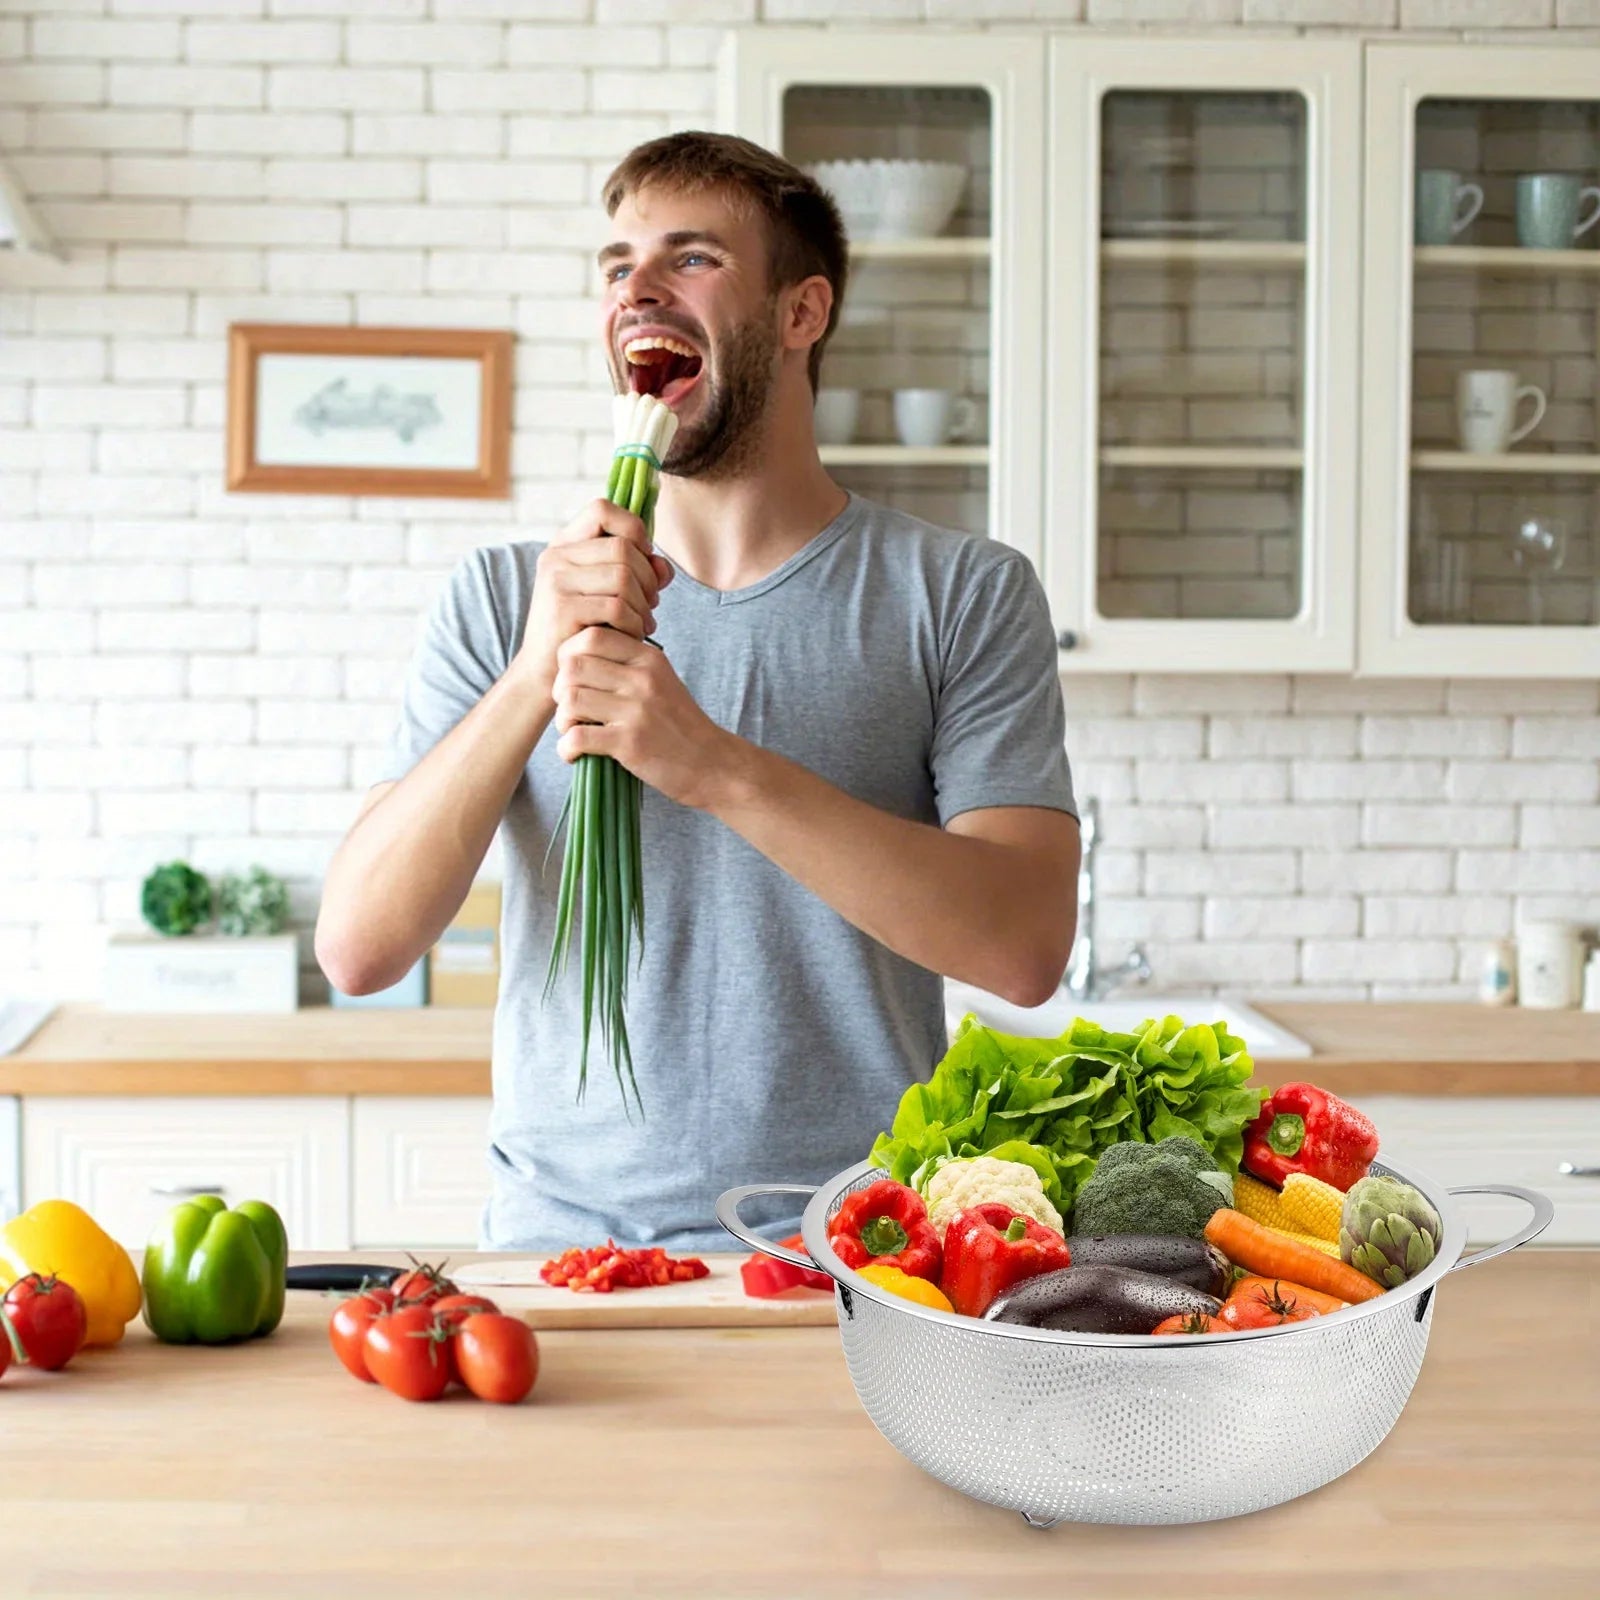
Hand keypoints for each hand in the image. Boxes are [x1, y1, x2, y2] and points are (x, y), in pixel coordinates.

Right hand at [514, 499, 674, 698]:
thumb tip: (664, 567)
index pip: (602, 509)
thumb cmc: (584, 630)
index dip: (633, 527)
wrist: (548, 673)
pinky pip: (617, 607)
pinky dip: (634, 624)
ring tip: (643, 623)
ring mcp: (556, 581)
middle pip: (623, 547)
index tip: (644, 555)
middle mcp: (556, 557)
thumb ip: (640, 572)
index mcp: (564, 545)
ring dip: (644, 604)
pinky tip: (633, 635)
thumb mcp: (611, 594)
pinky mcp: (563, 609)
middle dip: (648, 578)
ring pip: (624, 577)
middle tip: (651, 603)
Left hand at [552, 627, 734, 809]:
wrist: (713, 765)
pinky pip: (577, 737)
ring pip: (570, 699)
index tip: (573, 678)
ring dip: (562, 720)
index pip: (593, 636)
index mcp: (649, 659)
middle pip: (573, 666)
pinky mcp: (630, 743)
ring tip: (572, 732)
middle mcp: (642, 679)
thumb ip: (628, 666)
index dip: (570, 654)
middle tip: (569, 708)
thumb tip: (579, 657)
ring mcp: (636, 710)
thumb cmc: (680, 726)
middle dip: (559, 688)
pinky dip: (566, 749)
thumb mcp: (662, 682)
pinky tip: (575, 754)